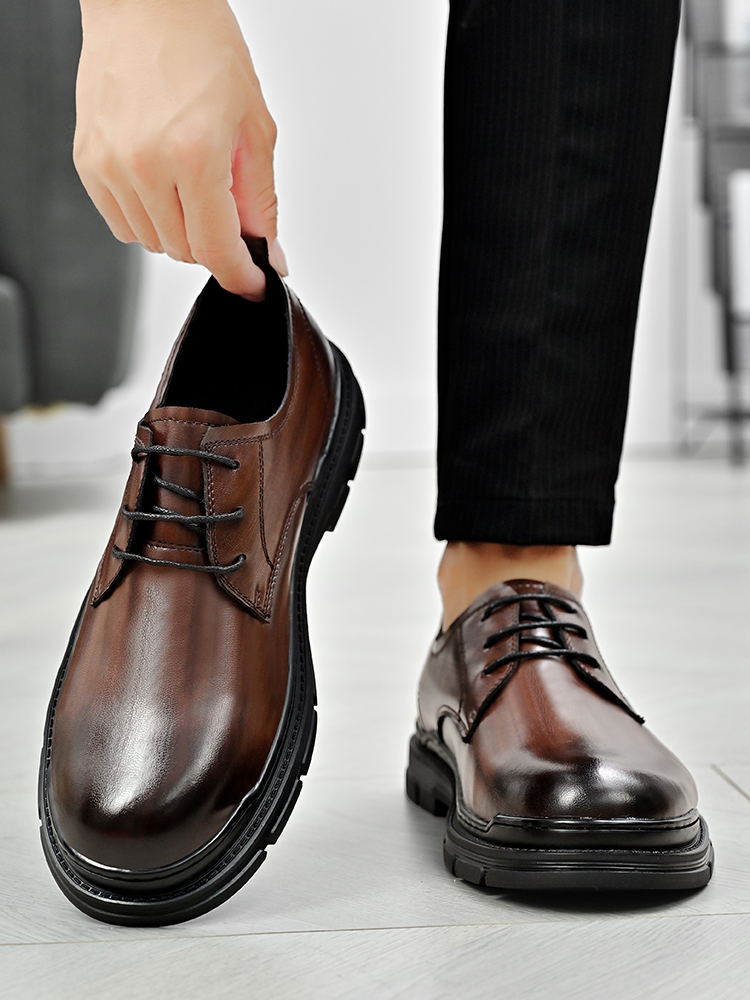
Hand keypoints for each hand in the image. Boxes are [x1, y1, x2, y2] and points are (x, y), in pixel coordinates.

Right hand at [74, 0, 286, 298]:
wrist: (147, 3)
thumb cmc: (202, 46)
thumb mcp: (255, 127)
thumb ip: (261, 201)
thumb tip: (268, 254)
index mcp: (193, 152)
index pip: (217, 248)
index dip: (239, 276)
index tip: (251, 284)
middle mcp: (145, 162)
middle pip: (186, 252)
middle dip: (215, 243)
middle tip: (226, 206)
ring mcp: (110, 164)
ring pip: (154, 243)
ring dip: (181, 231)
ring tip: (191, 182)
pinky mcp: (88, 162)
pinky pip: (122, 225)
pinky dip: (148, 219)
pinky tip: (162, 184)